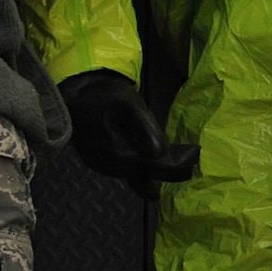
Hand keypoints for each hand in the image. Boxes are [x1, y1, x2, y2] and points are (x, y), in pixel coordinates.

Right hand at [60, 69, 199, 200]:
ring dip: (155, 167)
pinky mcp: (99, 163)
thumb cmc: (106, 97)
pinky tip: (150, 155)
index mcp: (121, 154)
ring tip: (175, 156)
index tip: (196, 154)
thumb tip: (159, 154)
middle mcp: (111, 167)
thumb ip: (148, 131)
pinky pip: (125, 169)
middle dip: (168, 168)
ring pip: (136, 173)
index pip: (157, 168)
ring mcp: (103, 167)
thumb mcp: (131, 106)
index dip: (179, 164)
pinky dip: (140, 165)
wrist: (75, 95)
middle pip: (148, 174)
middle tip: (190, 156)